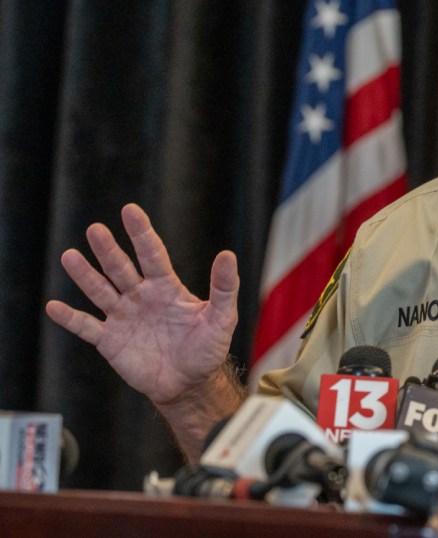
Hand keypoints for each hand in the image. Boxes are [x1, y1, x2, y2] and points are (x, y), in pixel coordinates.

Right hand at [45, 203, 239, 405]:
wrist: (189, 383)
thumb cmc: (207, 349)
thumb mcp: (222, 317)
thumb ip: (224, 287)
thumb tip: (228, 255)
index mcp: (166, 287)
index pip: (152, 254)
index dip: (141, 233)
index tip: (130, 210)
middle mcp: (141, 297)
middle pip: (121, 268)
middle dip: (108, 249)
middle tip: (94, 229)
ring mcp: (123, 317)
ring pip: (100, 291)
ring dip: (84, 275)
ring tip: (69, 256)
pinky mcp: (110, 341)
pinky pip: (86, 327)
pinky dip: (70, 318)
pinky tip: (53, 306)